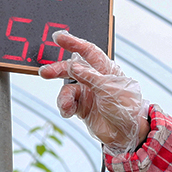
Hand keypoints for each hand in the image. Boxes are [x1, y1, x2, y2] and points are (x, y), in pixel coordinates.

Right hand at [38, 30, 149, 154]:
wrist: (126, 135)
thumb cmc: (126, 109)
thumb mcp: (110, 90)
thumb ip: (91, 77)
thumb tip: (73, 66)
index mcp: (106, 70)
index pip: (88, 51)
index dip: (74, 42)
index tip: (58, 37)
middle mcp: (95, 79)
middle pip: (72, 68)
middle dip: (58, 69)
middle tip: (45, 72)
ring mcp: (87, 93)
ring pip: (67, 88)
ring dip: (63, 96)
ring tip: (66, 105)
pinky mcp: (82, 106)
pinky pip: (67, 102)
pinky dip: (65, 106)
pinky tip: (68, 111)